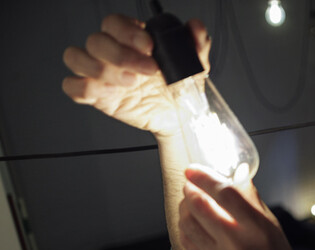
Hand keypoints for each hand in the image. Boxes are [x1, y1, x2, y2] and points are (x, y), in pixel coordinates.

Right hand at [62, 14, 210, 137]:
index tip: (149, 47)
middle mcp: (111, 52)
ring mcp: (100, 72)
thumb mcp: (193, 65)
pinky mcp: (95, 95)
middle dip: (120, 55)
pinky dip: (84, 88)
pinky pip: (71, 86)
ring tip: (131, 83)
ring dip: (101, 69)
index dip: (127, 33)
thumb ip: (196, 43)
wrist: (178, 116)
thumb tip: (197, 27)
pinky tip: (110, 94)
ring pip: (76, 57)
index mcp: (131, 39)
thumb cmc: (179, 87)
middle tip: (148, 70)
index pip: (114, 23)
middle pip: (95, 40)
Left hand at [178, 166, 308, 249]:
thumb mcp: (274, 230)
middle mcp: (237, 243)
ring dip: (184, 208)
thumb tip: (239, 176)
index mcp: (258, 229)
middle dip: (190, 189)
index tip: (195, 170)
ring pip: (189, 224)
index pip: (225, 193)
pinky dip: (185, 228)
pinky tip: (190, 224)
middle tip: (189, 183)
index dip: (205, 177)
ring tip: (189, 203)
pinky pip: (188, 243)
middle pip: (201, 205)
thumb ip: (254, 202)